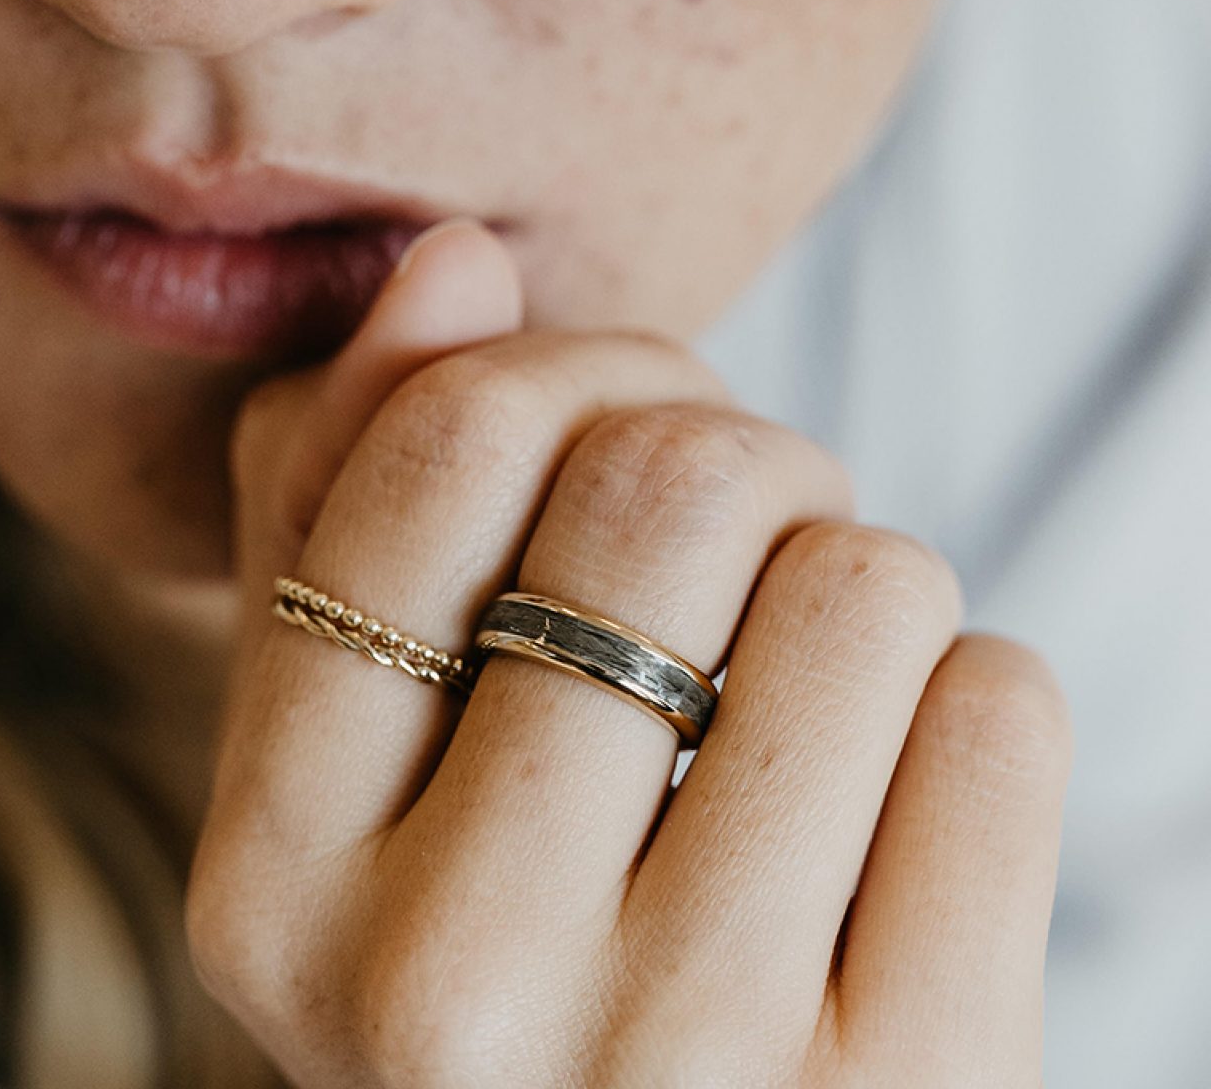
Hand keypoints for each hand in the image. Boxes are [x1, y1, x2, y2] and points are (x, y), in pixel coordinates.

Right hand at [188, 218, 1070, 1086]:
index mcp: (272, 876)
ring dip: (856, 580)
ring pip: (858, 580)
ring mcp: (680, 1067)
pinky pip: (996, 715)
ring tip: (802, 682)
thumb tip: (452, 260)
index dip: (566, 370)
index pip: (447, 445)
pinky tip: (898, 799)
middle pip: (665, 482)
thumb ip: (347, 497)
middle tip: (740, 536)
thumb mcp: (354, 758)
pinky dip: (968, 701)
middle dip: (735, 455)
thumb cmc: (492, 948)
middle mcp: (445, 988)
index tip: (612, 423)